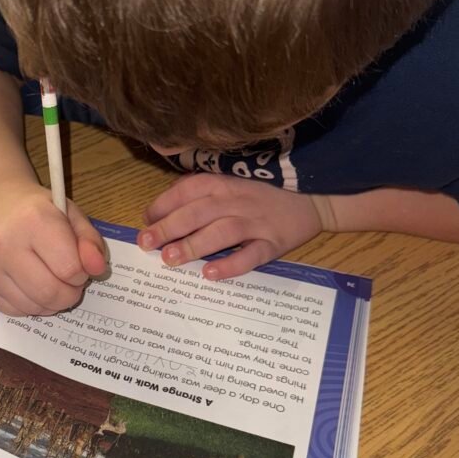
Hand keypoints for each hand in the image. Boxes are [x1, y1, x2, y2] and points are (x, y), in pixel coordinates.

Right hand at [0, 180, 106, 315]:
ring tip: (50, 280)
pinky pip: (16, 311)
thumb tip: (98, 270)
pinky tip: (30, 284)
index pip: (69, 269)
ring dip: (51, 302)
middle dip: (69, 293)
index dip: (81, 272)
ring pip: (34, 308)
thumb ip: (90, 241)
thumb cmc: (35, 210)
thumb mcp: (70, 214)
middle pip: (51, 293)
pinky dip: (31, 304)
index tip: (77, 264)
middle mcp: (5, 244)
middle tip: (68, 280)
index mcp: (33, 220)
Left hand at [137, 175, 325, 278]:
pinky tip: (211, 274)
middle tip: (147, 243)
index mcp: (224, 183)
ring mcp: (256, 222)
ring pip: (222, 231)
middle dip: (170, 227)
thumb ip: (199, 194)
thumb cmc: (261, 194)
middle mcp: (237, 200)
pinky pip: (252, 254)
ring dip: (194, 244)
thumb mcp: (231, 185)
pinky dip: (231, 265)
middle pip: (200, 212)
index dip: (164, 204)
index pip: (188, 190)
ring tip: (170, 259)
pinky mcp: (273, 243)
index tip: (145, 221)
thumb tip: (160, 209)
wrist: (313, 198)